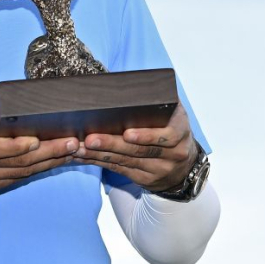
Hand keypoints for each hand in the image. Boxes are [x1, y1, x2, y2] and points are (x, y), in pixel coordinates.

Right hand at [0, 85, 78, 191]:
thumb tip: (24, 90)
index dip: (16, 147)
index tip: (37, 140)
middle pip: (15, 162)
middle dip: (47, 153)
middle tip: (72, 143)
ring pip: (21, 173)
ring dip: (49, 162)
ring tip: (72, 151)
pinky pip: (19, 179)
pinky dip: (40, 170)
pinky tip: (58, 160)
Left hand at [73, 104, 197, 191]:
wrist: (184, 163)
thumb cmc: (171, 127)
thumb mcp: (172, 112)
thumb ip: (157, 100)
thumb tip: (129, 84)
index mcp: (180, 131)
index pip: (166, 136)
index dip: (146, 136)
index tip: (127, 133)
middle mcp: (173, 153)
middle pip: (139, 151)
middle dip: (112, 144)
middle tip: (90, 139)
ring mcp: (159, 169)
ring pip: (126, 162)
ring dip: (101, 155)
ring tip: (81, 148)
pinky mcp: (145, 179)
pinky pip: (120, 170)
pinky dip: (100, 163)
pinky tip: (84, 157)